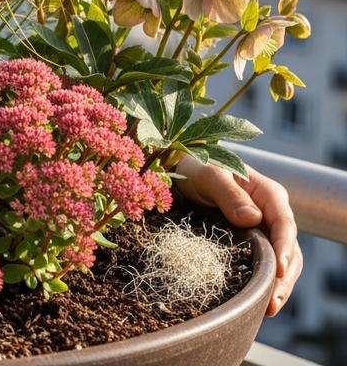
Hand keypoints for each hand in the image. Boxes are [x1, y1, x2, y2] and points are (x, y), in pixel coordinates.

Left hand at [175, 155, 301, 316]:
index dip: (284, 248)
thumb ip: (229, 194)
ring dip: (279, 283)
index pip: (284, 224)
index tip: (280, 270)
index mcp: (268, 194)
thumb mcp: (210, 175)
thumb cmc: (197, 166)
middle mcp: (271, 212)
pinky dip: (266, 280)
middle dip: (285, 276)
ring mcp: (264, 228)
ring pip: (282, 259)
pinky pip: (265, 261)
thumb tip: (253, 219)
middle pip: (289, 247)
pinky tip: (259, 299)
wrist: (185, 168)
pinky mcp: (252, 239)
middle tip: (273, 301)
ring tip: (270, 308)